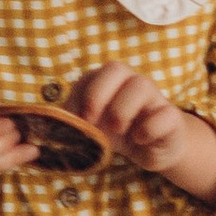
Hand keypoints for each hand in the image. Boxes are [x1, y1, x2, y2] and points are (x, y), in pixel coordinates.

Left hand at [67, 61, 215, 206]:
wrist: (152, 148)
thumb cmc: (117, 133)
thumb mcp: (93, 127)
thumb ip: (71, 123)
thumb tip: (43, 129)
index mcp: (109, 82)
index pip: (93, 74)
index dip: (83, 95)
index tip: (78, 119)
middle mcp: (131, 83)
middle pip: (117, 67)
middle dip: (99, 93)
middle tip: (93, 120)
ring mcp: (154, 98)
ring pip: (142, 84)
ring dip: (123, 108)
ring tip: (118, 130)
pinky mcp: (171, 118)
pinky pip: (166, 114)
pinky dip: (150, 128)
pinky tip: (140, 140)